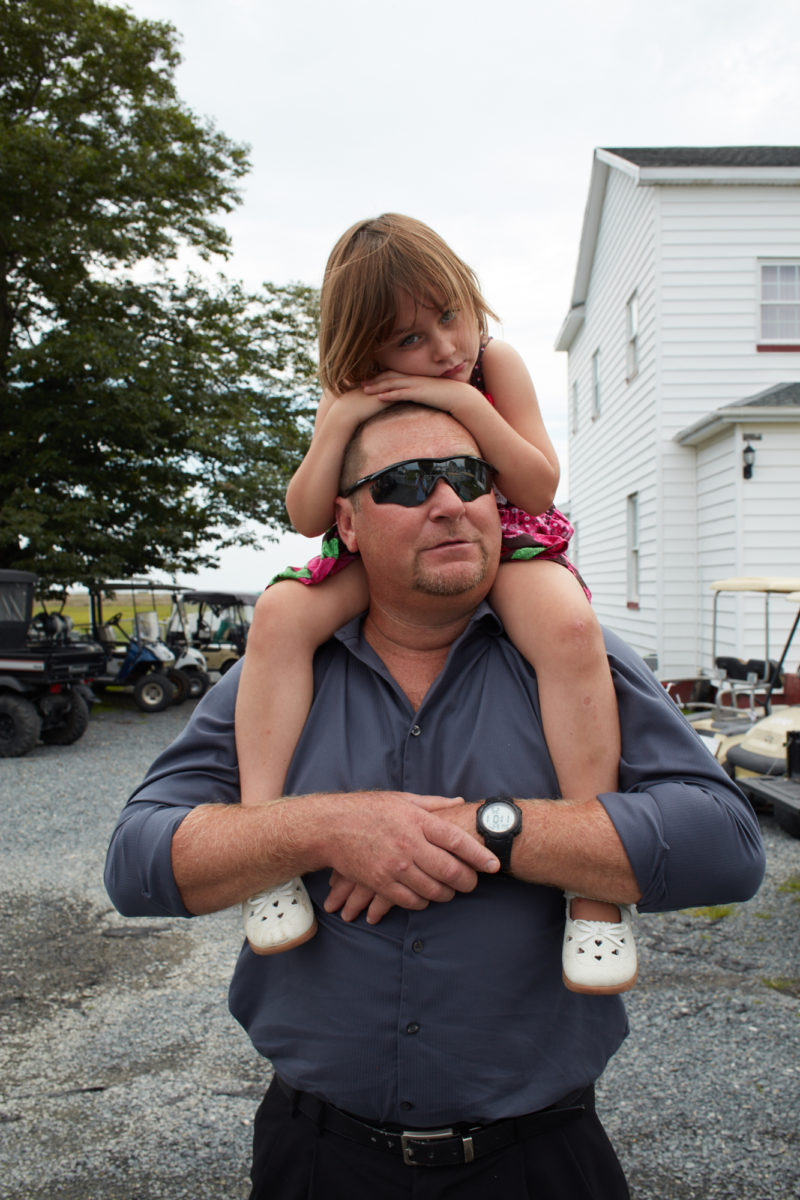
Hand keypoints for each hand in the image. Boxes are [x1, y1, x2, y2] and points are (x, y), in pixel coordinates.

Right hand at [323, 792, 497, 921]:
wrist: (330, 827)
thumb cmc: (368, 809)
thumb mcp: (402, 799)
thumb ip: (434, 804)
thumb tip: (460, 802)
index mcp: (417, 820)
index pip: (456, 840)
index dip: (479, 855)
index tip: (493, 865)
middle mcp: (409, 844)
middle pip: (450, 870)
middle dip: (467, 881)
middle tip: (472, 883)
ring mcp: (394, 866)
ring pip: (433, 890)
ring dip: (447, 894)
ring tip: (450, 891)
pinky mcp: (380, 883)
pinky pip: (411, 901)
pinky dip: (423, 902)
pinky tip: (426, 897)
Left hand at [362, 372, 477, 413]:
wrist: (459, 396)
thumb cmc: (445, 396)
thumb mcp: (429, 393)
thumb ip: (418, 394)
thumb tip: (412, 400)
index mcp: (415, 378)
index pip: (393, 375)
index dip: (380, 377)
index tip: (368, 381)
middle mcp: (413, 378)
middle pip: (389, 377)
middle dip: (374, 380)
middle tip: (359, 384)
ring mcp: (416, 385)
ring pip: (392, 384)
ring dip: (377, 387)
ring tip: (364, 391)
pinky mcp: (419, 393)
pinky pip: (401, 393)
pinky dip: (389, 395)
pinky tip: (379, 398)